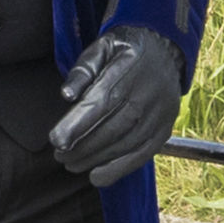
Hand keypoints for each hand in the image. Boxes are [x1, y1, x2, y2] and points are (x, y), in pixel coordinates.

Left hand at [51, 24, 183, 188]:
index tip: (56, 140)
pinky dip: (119, 169)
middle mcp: (150, 92)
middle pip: (114, 126)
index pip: (103, 100)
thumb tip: (66, 95)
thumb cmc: (126, 50)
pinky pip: (143, 154)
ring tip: (71, 164)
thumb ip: (83, 69)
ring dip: (96, 159)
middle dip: (83, 145)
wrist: (166, 48)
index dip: (79, 123)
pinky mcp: (165, 128)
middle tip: (59, 155)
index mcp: (130, 68)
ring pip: (126, 143)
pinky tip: (97, 176)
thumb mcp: (102, 46)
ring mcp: (161, 113)